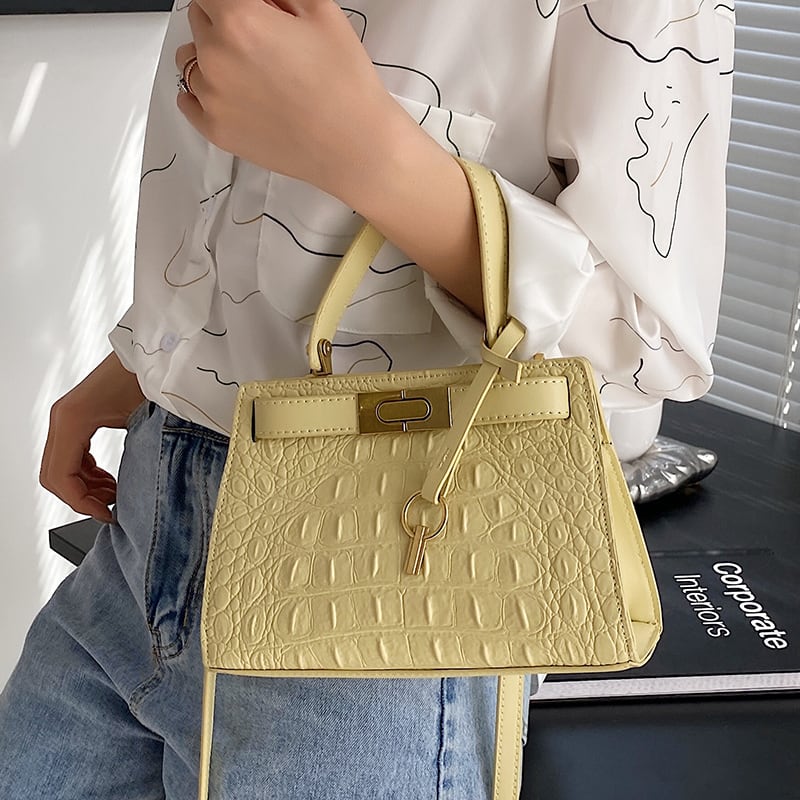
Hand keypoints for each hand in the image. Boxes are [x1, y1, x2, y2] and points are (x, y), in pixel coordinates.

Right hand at [39, 353, 145, 523]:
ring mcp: (68, 417)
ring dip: (84, 486)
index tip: (105, 514)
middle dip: (80, 497)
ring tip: (113, 494)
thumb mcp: (141, 422)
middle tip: (109, 508)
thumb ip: (130, 458)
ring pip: (61, 466)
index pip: (60, 476)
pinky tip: (110, 479)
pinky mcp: (78, 418)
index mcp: (72, 420)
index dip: (80, 502)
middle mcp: (63, 418)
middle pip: (54, 475)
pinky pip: (72, 454)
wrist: (152, 353)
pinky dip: (87, 472)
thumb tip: (130, 491)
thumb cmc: (148, 379)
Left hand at [175, 0, 401, 197]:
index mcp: (239, 20)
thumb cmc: (344, 84)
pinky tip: (234, 94)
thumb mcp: (321, 11)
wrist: (354, 148)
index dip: (234, 0)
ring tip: (250, 72)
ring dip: (211, 56)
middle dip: (223, 21)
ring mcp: (211, 98)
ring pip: (190, 59)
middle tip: (262, 41)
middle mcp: (215, 57)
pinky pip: (189, 101)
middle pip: (199, 19)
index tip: (253, 11)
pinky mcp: (216, 131)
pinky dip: (204, 93)